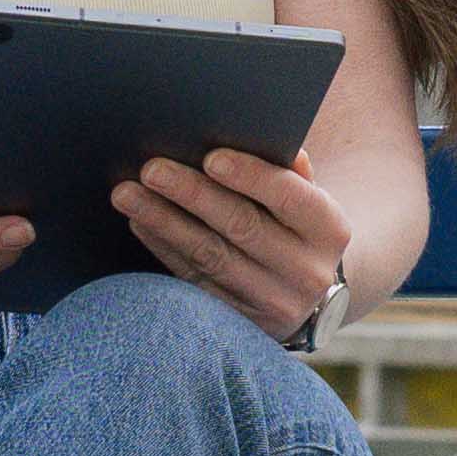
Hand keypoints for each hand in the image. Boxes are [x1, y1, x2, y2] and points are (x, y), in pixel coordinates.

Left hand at [109, 139, 347, 335]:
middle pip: (242, 226)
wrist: (308, 291)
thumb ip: (287, 170)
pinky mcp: (240, 323)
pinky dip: (164, 248)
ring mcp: (274, 303)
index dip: (250, 176)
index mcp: (329, 228)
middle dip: (192, 194)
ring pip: (210, 256)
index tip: (210, 157)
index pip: (289, 196)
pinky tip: (140, 222)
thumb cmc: (295, 224)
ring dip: (164, 222)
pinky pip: (194, 281)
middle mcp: (307, 270)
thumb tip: (256, 133)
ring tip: (127, 193)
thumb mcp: (307, 199)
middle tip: (151, 169)